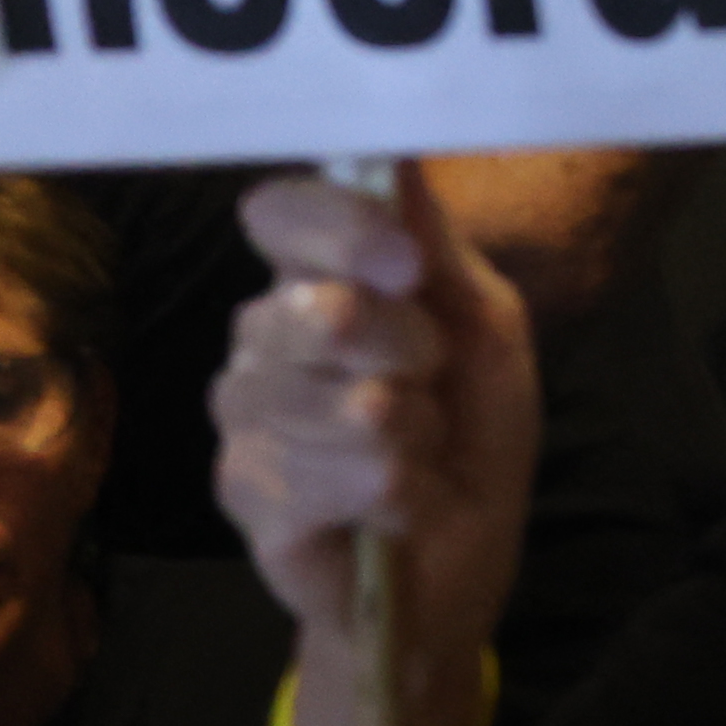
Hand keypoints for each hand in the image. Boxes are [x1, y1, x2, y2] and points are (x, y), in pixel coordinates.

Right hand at [212, 171, 543, 725]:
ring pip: (324, 398)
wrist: (453, 565)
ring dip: (405, 429)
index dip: (340, 230)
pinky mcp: (242, 492)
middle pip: (311, 307)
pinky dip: (390, 490)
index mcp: (321, 281)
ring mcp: (244, 417)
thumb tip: (397, 160)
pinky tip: (399, 502)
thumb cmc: (470, 435)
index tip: (407, 267)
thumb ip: (436, 250)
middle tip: (432, 385)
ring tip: (421, 449)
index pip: (282, 214)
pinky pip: (321, 475)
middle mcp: (263, 338)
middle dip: (404, 349)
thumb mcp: (483, 331)